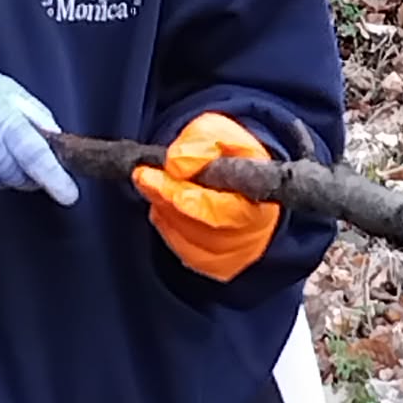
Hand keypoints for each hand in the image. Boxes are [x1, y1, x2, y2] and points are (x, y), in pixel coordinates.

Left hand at [131, 113, 279, 280]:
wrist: (250, 187)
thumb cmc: (239, 161)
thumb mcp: (225, 135)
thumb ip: (204, 140)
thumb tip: (177, 164)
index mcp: (259, 202)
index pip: (221, 209)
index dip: (185, 197)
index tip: (154, 175)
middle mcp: (252, 236)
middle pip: (200, 228)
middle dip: (166, 198)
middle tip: (143, 177)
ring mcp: (236, 256)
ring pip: (186, 239)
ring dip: (164, 210)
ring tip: (158, 186)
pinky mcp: (220, 267)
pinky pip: (183, 252)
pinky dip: (168, 227)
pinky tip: (167, 208)